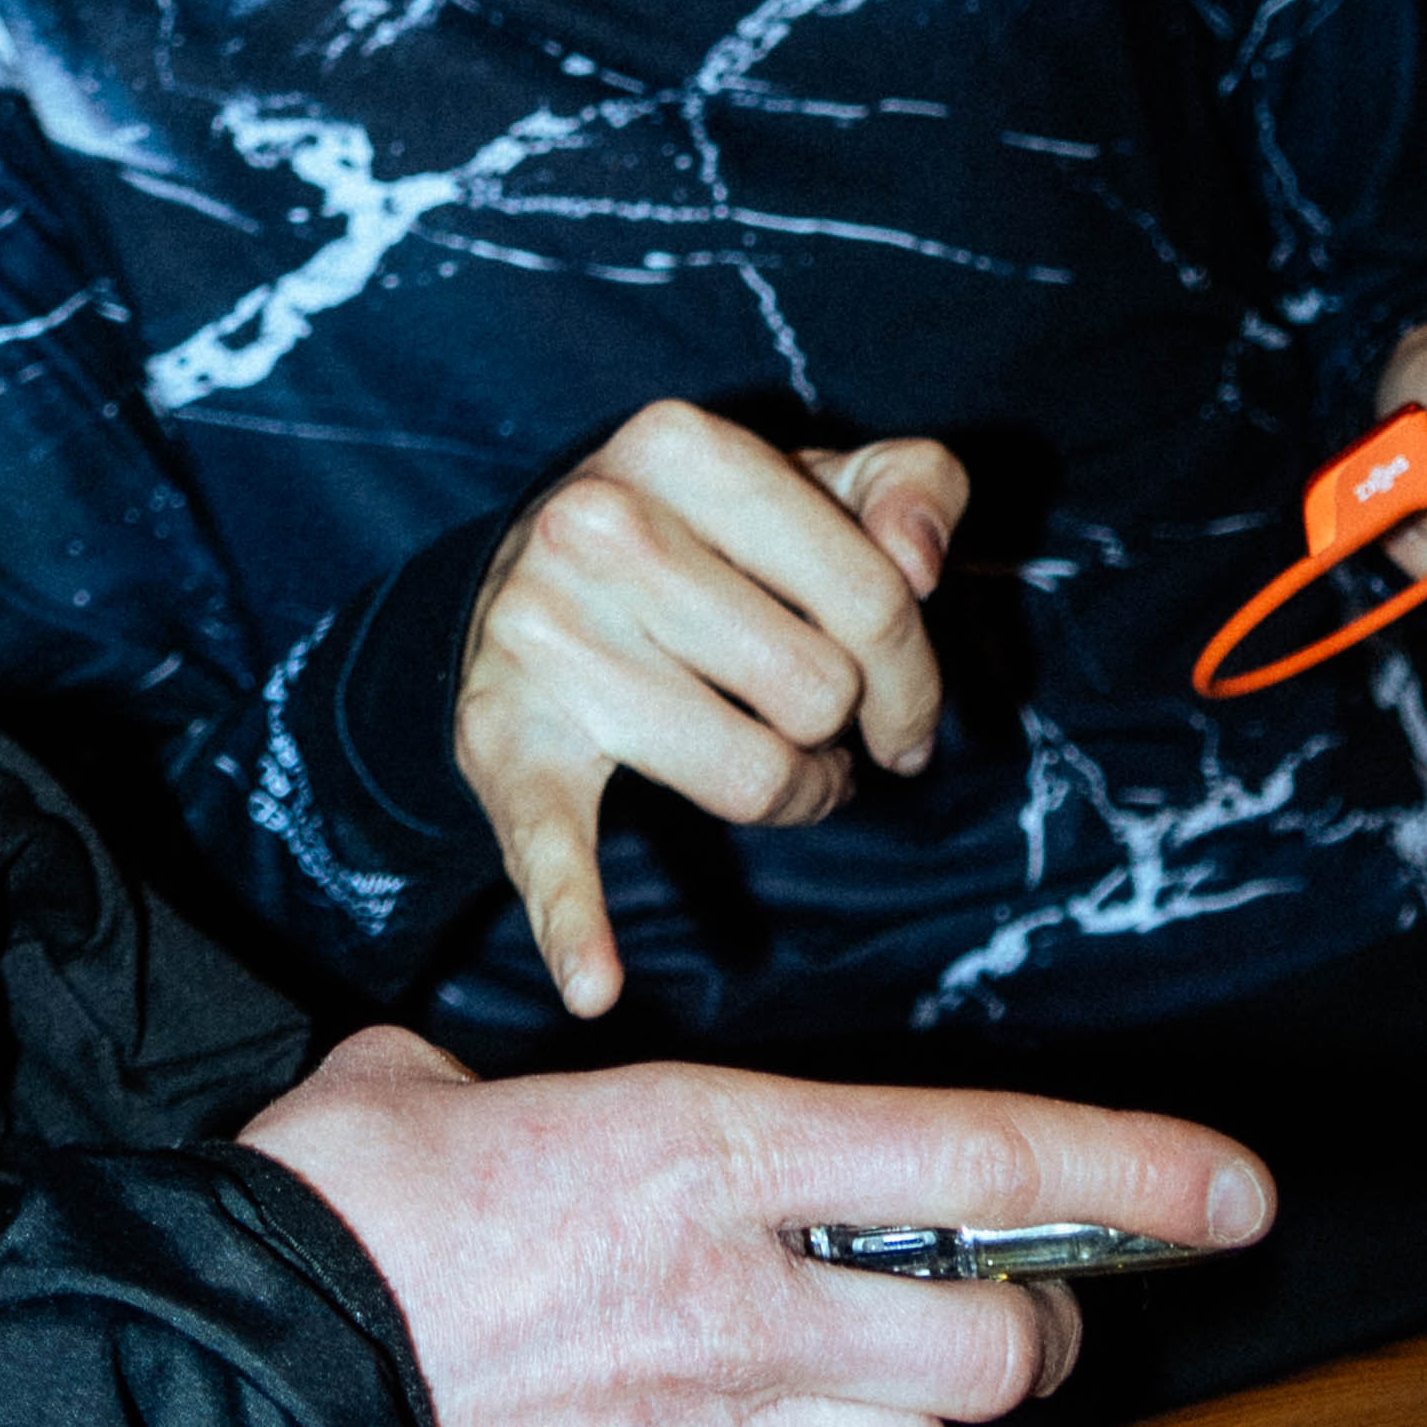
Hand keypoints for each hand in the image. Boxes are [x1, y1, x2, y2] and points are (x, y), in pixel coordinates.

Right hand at [239, 1033, 1274, 1426]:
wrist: (219, 1404)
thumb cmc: (311, 1222)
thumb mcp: (406, 1092)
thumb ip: (486, 1084)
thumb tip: (455, 1082)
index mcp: (701, 1154)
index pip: (980, 1167)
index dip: (1133, 1177)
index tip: (1241, 1191)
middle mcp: (737, 1303)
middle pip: (993, 1353)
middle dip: (1018, 1338)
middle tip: (989, 1312)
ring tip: (842, 1393)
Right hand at [452, 400, 966, 1021]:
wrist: (515, 583)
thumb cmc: (702, 535)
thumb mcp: (807, 477)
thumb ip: (905, 485)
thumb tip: (923, 565)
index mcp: (679, 444)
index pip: (873, 594)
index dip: (918, 676)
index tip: (906, 716)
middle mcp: (592, 525)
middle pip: (816, 692)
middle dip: (844, 732)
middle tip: (820, 733)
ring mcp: (539, 637)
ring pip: (750, 779)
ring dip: (792, 797)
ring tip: (777, 771)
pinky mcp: (503, 743)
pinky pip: (550, 849)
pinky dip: (575, 924)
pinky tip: (596, 983)